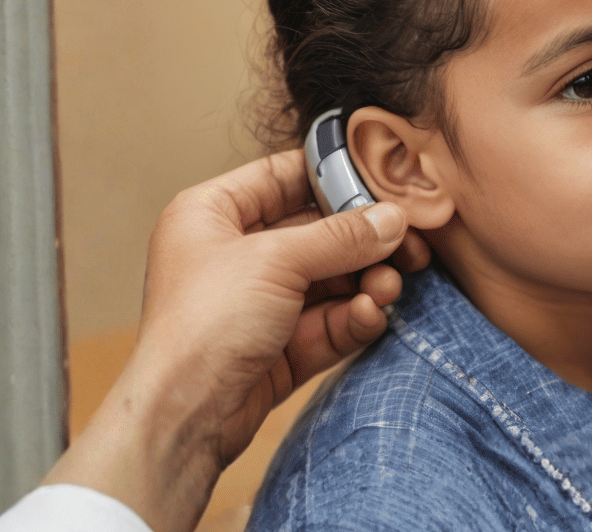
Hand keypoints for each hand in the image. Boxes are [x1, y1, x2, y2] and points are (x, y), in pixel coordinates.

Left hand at [42, 150, 430, 531]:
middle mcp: (234, 253)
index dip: (332, 177)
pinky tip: (370, 315)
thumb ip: (342, 236)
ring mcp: (258, 302)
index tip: (383, 185)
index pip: (281, 176)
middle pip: (317, 232)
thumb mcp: (277, 261)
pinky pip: (328, 320)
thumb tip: (393, 218)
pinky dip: (353, 316)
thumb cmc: (203, 325)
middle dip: (364, 242)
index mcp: (211, 214)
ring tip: (387, 289)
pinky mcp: (279, 345)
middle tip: (407, 246)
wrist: (184, 416)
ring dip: (366, 282)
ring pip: (329, 280)